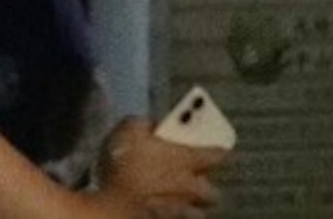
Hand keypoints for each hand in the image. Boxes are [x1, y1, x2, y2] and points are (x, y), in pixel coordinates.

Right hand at [93, 130, 226, 215]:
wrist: (113, 206)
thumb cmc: (123, 163)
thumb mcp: (129, 128)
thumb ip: (146, 123)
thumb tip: (155, 125)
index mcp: (186, 158)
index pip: (217, 156)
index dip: (220, 151)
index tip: (220, 148)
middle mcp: (190, 187)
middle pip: (213, 192)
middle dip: (206, 185)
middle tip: (194, 177)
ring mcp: (181, 210)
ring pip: (199, 211)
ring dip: (194, 204)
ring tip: (180, 197)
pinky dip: (178, 215)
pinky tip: (165, 209)